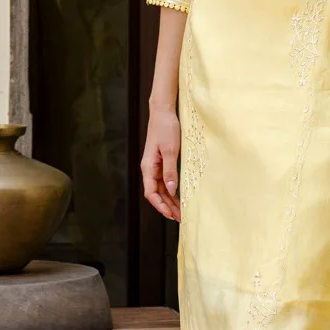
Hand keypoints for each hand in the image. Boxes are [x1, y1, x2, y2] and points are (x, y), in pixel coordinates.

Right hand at [141, 106, 180, 221]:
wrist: (163, 112)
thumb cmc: (166, 128)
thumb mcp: (170, 150)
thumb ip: (170, 171)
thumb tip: (171, 190)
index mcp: (148, 167)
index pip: (151, 193)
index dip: (160, 206)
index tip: (171, 215)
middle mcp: (150, 169)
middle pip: (156, 194)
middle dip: (167, 207)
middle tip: (181, 218)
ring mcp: (155, 166)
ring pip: (161, 188)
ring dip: (170, 201)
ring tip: (181, 211)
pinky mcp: (162, 161)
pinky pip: (165, 180)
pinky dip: (172, 190)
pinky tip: (179, 196)